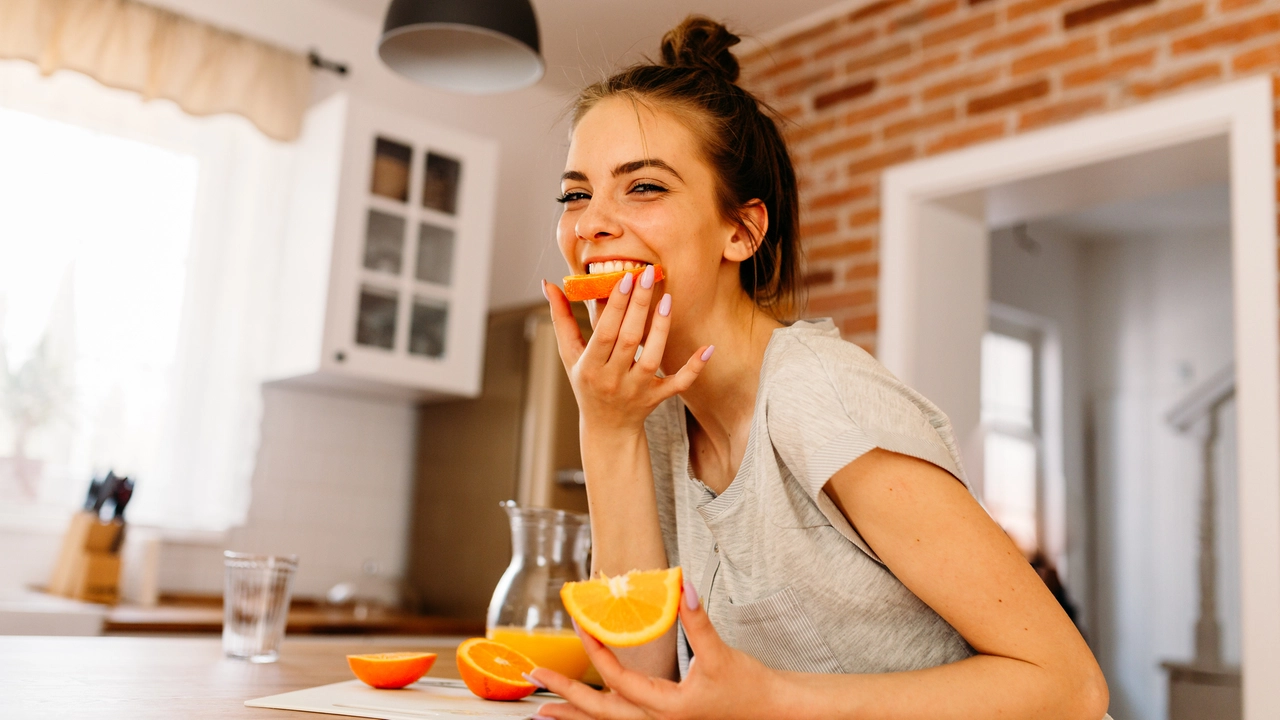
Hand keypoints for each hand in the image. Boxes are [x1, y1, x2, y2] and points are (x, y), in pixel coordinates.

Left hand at [528, 578, 789, 719]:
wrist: (773, 712)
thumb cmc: (749, 687)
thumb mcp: (721, 653)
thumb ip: (697, 620)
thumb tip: (682, 585)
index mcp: (667, 708)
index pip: (618, 679)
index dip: (595, 651)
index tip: (578, 626)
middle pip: (599, 713)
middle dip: (564, 697)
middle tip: (533, 681)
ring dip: (574, 715)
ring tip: (542, 711)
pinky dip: (597, 717)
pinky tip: (584, 712)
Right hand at [543, 267, 711, 433]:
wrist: (607, 429)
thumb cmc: (586, 384)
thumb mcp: (569, 355)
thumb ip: (560, 319)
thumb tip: (548, 284)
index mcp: (590, 367)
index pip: (604, 333)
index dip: (615, 305)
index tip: (625, 277)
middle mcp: (613, 380)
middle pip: (630, 340)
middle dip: (639, 306)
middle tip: (647, 275)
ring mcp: (637, 390)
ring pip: (653, 358)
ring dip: (661, 329)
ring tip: (667, 299)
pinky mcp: (658, 398)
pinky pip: (679, 383)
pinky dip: (694, 368)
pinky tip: (707, 348)